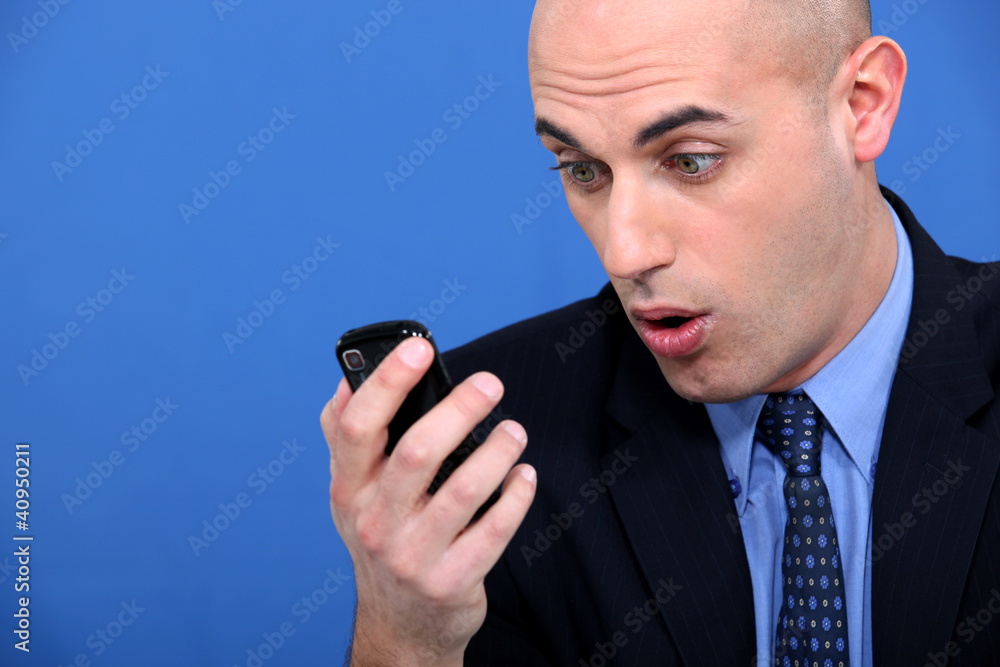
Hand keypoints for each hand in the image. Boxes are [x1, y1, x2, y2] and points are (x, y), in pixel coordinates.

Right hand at [321, 336, 536, 665]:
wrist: (400, 623)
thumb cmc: (382, 537)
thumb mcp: (352, 492)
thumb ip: (347, 437)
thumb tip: (348, 379)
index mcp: (348, 489)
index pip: (357, 426)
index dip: (388, 382)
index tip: (420, 348)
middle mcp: (375, 522)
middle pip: (418, 451)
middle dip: (460, 408)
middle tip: (491, 384)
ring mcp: (413, 556)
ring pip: (464, 489)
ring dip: (496, 451)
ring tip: (514, 431)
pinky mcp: (452, 581)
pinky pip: (494, 530)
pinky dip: (516, 496)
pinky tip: (524, 475)